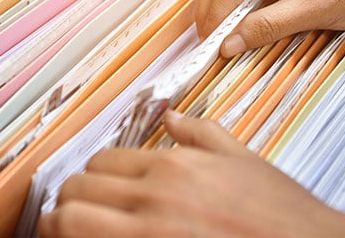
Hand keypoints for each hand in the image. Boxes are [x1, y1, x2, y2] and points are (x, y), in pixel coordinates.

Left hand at [39, 111, 344, 237]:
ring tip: (69, 231)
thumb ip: (201, 134)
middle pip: (76, 192)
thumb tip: (172, 118)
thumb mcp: (243, 160)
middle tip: (71, 212)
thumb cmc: (282, 214)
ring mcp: (150, 235)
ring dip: (62, 226)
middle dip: (68, 201)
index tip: (93, 189)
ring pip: (70, 224)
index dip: (91, 178)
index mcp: (173, 167)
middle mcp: (155, 199)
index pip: (100, 163)